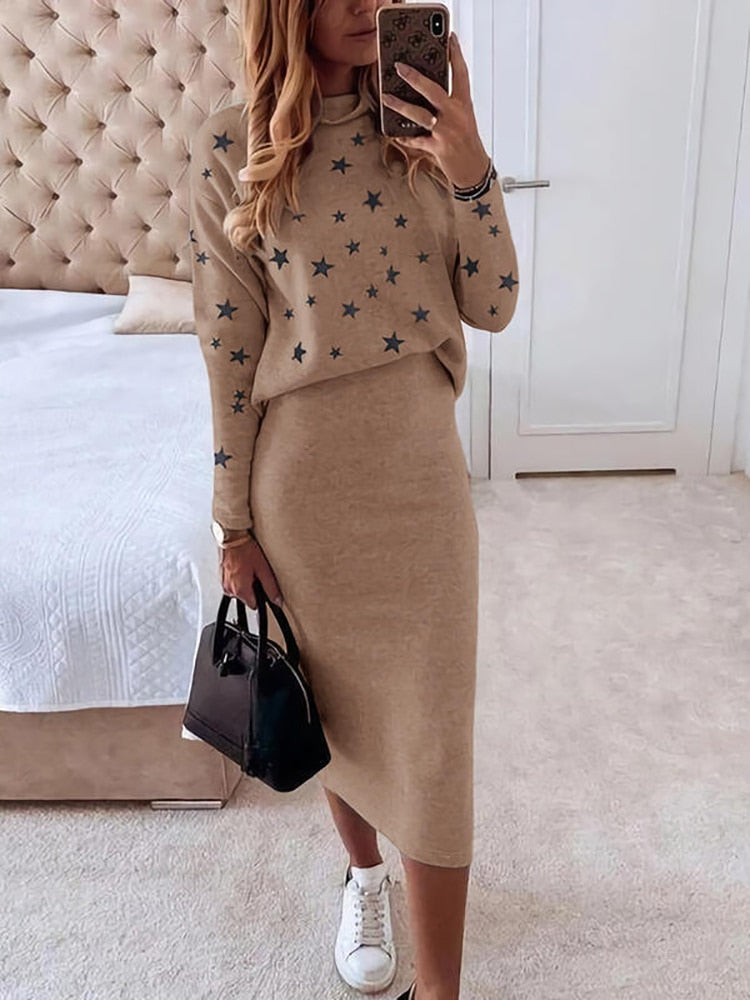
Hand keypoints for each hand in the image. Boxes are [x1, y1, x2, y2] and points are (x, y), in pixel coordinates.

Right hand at [220, 535, 283, 610]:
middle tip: (256, 573)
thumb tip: (277, 601)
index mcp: (239, 590)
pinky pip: (232, 581)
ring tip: (248, 567)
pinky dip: (237, 576)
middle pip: (246, 597)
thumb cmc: (245, 549)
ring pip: (239, 589)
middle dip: (252, 588)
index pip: (254, 605)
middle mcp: (228, 589)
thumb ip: (271, 588)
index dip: (261, 596)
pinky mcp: (220, 576)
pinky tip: (241, 565)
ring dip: (244, 582)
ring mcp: (223, 582)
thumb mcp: (263, 569)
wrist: (231, 536)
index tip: (263, 587)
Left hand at [382, 31, 490, 188]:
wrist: (474, 170)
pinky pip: (415, 140)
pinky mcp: (437, 148)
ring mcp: (446, 132)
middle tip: (399, 67)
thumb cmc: (467, 142)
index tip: (450, 38)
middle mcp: (456, 115)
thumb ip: (449, 104)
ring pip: (419, 114)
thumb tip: (425, 91)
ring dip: (400, 106)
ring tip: (386, 97)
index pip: (461, 74)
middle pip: (433, 91)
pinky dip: (404, 137)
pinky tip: (394, 133)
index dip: (456, 55)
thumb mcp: (463, 118)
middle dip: (414, 78)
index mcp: (464, 104)